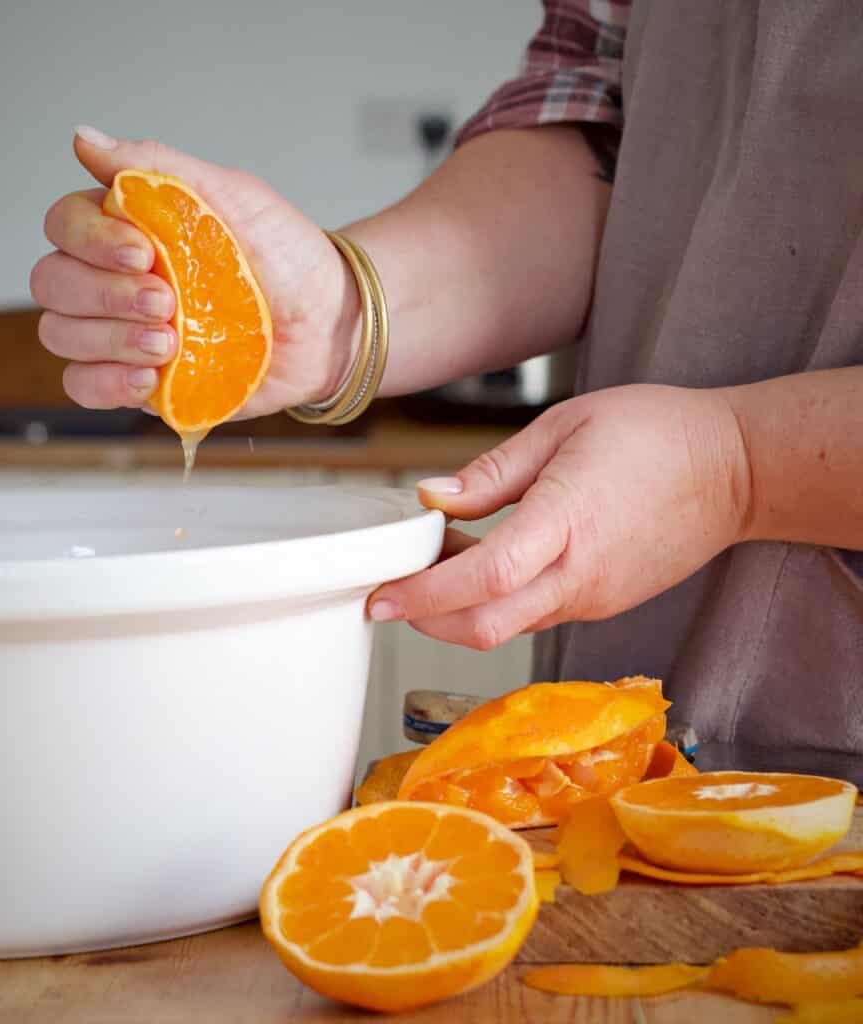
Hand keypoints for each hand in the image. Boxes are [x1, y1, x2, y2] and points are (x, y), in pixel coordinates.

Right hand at [30, 126, 354, 413]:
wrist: (327, 323)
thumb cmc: (285, 257)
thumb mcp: (230, 196)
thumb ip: (157, 167)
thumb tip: (83, 138)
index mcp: (126, 230)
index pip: (64, 226)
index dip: (91, 241)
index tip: (146, 252)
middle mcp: (113, 281)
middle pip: (52, 283)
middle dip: (105, 295)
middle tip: (168, 302)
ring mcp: (122, 334)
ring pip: (61, 336)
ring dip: (109, 339)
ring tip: (170, 342)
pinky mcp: (140, 382)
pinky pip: (84, 386)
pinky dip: (106, 382)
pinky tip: (150, 375)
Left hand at [368, 384, 750, 647]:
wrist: (737, 470)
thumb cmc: (656, 434)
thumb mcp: (566, 427)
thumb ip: (493, 471)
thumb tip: (432, 497)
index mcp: (569, 520)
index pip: (484, 578)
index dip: (424, 593)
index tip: (380, 594)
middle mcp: (580, 575)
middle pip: (485, 626)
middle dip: (424, 618)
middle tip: (388, 591)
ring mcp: (594, 597)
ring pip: (506, 627)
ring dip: (455, 610)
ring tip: (433, 564)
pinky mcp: (601, 603)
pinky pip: (533, 615)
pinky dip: (493, 603)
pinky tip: (480, 566)